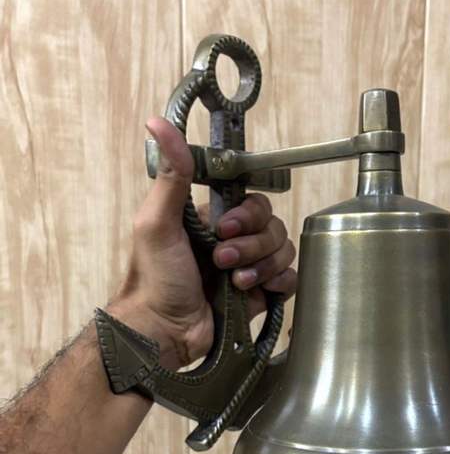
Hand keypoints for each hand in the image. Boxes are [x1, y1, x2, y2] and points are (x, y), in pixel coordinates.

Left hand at [108, 117, 296, 369]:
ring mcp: (250, 267)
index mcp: (214, 218)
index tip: (225, 229)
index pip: (254, 201)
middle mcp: (235, 240)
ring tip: (234, 282)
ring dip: (260, 266)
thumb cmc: (155, 278)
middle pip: (273, 225)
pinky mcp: (261, 295)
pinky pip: (290, 279)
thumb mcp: (157, 221)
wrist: (165, 330)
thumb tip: (159, 123)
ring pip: (283, 251)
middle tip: (222, 260)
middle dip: (251, 245)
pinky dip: (277, 283)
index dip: (248, 214)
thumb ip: (171, 174)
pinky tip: (251, 292)